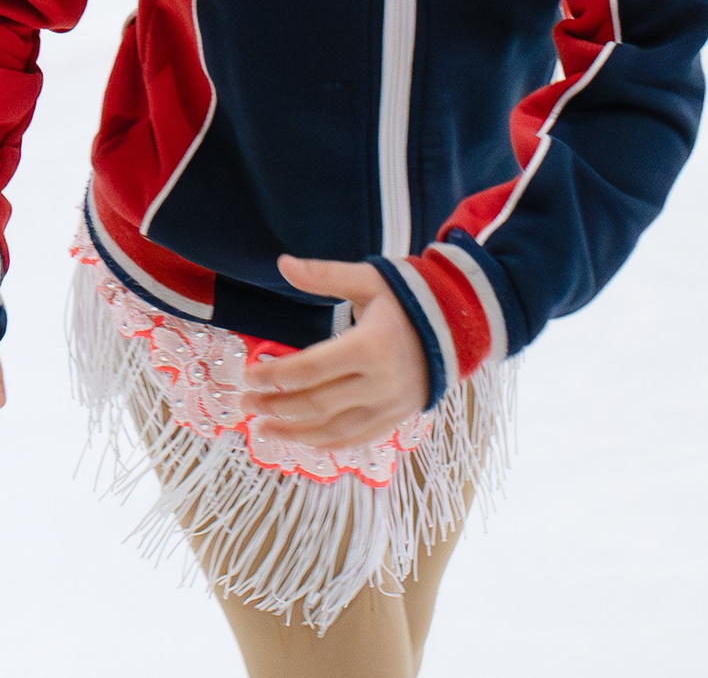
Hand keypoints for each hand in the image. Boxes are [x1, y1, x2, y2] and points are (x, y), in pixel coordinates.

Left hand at [237, 255, 428, 450]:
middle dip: (277, 405)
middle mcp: (381, 382)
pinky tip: (301, 442)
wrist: (461, 326)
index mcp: (371, 346)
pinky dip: (327, 443)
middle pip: (318, 402)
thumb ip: (324, 275)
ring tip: (263, 429)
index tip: (247, 375)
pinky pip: (358, 439)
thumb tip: (282, 263)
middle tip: (246, 403)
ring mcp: (391, 406)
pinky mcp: (398, 418)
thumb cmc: (409, 298)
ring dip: (295, 433)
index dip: (276, 375)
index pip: (311, 368)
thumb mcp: (368, 279)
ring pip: (335, 429)